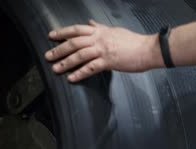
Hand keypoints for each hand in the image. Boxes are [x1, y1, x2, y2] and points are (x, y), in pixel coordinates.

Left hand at [45, 20, 161, 82]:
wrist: (147, 49)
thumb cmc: (133, 42)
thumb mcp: (114, 31)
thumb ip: (100, 28)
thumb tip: (90, 22)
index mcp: (100, 32)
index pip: (77, 30)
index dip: (63, 32)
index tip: (52, 36)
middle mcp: (99, 39)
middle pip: (74, 43)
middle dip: (59, 50)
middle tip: (48, 56)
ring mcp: (103, 50)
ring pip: (79, 55)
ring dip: (66, 62)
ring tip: (55, 69)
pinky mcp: (109, 62)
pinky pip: (91, 68)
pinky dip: (80, 73)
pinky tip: (71, 78)